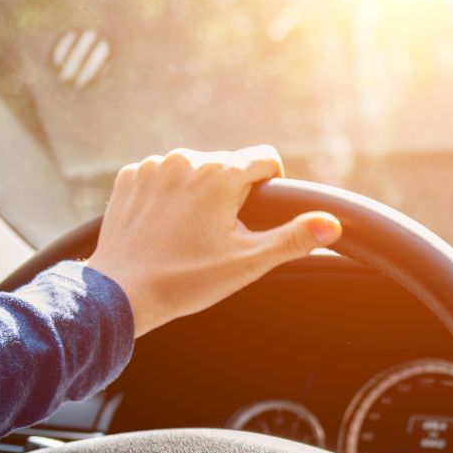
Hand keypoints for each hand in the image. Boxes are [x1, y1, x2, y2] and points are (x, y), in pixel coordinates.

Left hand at [85, 146, 341, 336]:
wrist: (121, 293)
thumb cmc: (187, 279)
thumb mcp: (249, 262)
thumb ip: (294, 238)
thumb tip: (332, 224)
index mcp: (219, 173)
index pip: (265, 158)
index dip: (270, 187)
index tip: (256, 217)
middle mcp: (185, 158)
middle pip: (228, 166)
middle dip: (232, 194)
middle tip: (219, 237)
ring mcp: (152, 166)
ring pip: (194, 171)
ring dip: (199, 194)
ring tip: (189, 235)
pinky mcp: (129, 177)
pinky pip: (162, 177)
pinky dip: (168, 197)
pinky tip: (164, 228)